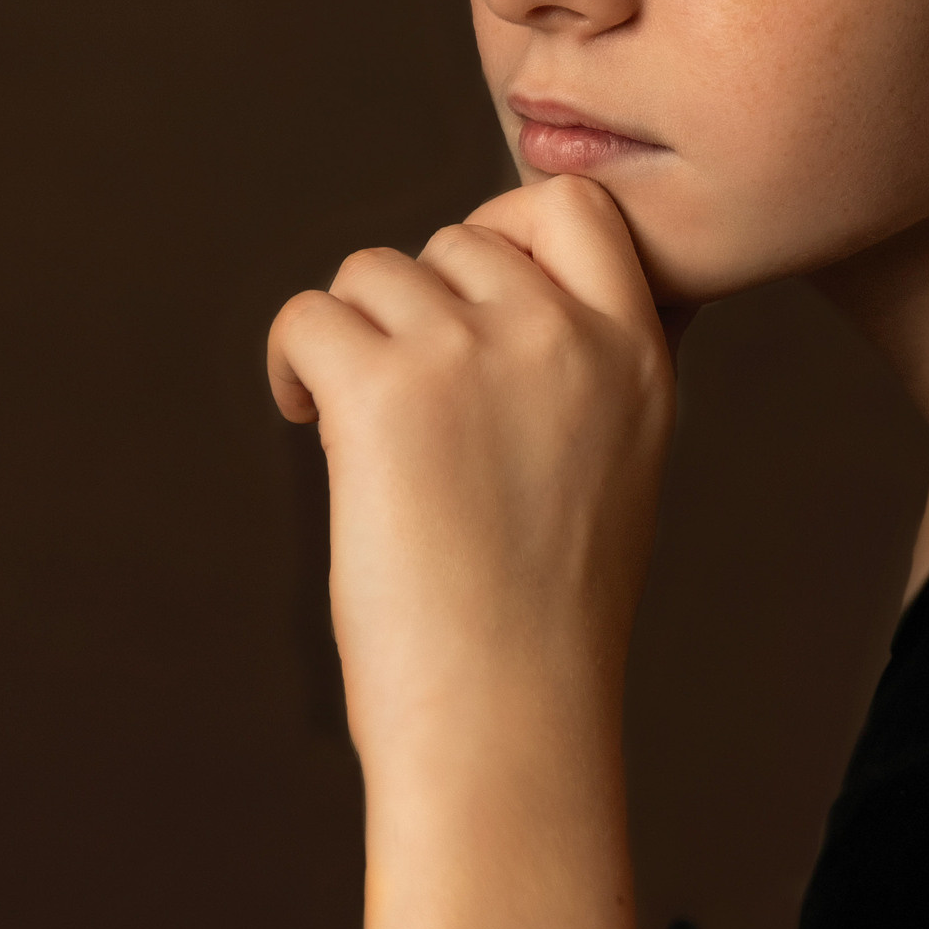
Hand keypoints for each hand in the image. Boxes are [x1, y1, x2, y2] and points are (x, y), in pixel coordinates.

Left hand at [267, 174, 675, 772]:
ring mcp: (474, 353)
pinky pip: (308, 316)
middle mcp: (563, 337)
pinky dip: (291, 362)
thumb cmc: (545, 622)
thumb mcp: (618, 468)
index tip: (467, 294)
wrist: (506, 720)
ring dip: (352, 336)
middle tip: (402, 397)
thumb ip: (581, 372)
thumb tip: (495, 291)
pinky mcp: (384, 389)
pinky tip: (302, 420)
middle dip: (416, 306)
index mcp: (637, 356)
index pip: (576, 208)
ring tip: (353, 426)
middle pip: (457, 240)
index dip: (507, 227)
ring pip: (373, 273)